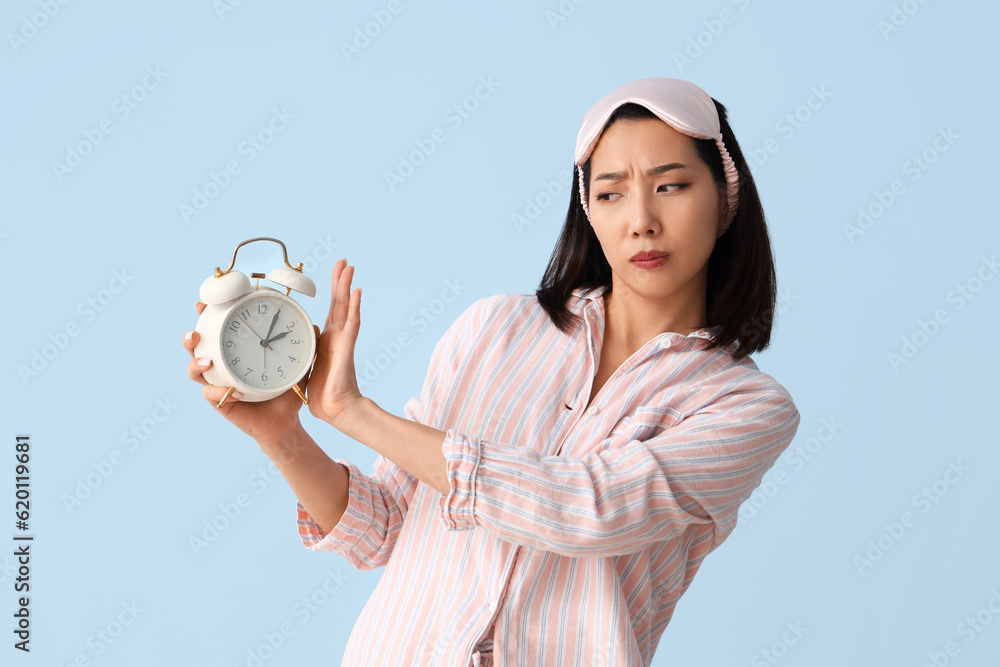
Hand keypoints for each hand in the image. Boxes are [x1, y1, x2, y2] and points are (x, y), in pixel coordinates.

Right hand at [183, 301, 319, 449]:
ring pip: (194, 371)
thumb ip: (306, 348)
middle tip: (194, 334)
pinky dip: (219, 392)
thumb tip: (315, 326)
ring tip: (206, 362)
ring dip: (196, 364)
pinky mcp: (221, 402)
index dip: (205, 317)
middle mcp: (221, 366)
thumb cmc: (285, 391)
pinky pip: (211, 395)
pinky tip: (233, 392)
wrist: (284, 421)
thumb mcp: (297, 367)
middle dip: (190, 339)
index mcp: (234, 352)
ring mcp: (218, 384)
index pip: (215, 331)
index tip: (203, 305)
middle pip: (195, 348)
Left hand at [306, 258, 363, 430]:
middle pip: (340, 302)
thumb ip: (303, 356)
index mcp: (326, 340)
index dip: (333, 291)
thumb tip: (293, 350)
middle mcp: (337, 336)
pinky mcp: (347, 348)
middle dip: (340, 281)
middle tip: (344, 261)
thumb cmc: (322, 396)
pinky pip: (351, 324)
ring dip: (347, 286)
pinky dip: (355, 307)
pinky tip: (356, 291)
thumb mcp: (306, 369)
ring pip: (346, 307)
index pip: (332, 309)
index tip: (335, 274)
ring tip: (349, 267)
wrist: (335, 410)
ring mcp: (344, 340)